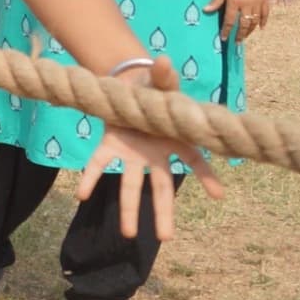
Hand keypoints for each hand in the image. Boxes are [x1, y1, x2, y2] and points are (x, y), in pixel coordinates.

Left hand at [78, 60, 220, 239]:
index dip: (207, 176)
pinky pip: (97, 164)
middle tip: (166, 238)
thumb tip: (164, 61)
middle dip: (163, 213)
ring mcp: (131, 154)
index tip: (218, 195)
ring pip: (130, 186)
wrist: (128, 84)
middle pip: (160, 188)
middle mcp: (153, 154)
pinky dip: (89, 177)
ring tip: (128, 235)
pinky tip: (81, 195)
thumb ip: (164, 76)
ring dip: (128, 209)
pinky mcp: (109, 146)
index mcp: (173, 141)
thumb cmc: (153, 88)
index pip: (195, 160)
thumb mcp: (161, 81)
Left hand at [206, 0, 270, 40]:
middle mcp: (247, 4)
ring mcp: (258, 2)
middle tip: (236, 41)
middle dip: (239, 34)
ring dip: (250, 30)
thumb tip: (206, 10)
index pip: (230, 20)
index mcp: (235, 1)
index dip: (226, 30)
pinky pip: (265, 13)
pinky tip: (261, 27)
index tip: (223, 38)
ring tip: (245, 35)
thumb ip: (216, 0)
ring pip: (255, 20)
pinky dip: (263, 21)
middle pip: (244, 24)